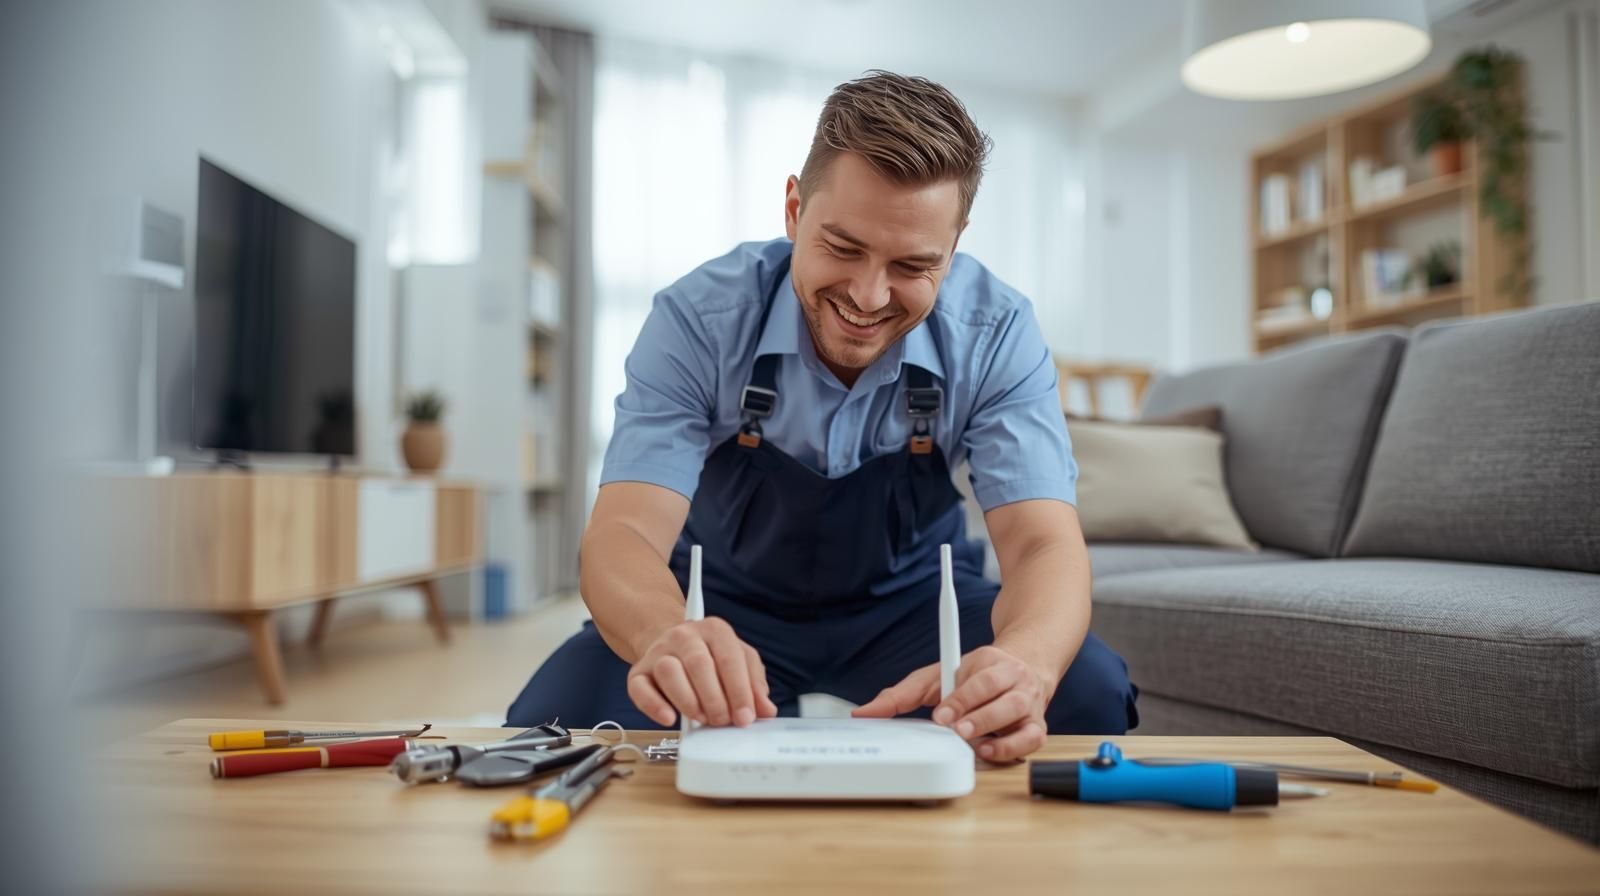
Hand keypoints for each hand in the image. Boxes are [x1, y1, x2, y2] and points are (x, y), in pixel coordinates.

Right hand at [627, 617, 778, 727]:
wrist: (670, 643)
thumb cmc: (710, 656)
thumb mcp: (739, 661)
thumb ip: (754, 683)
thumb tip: (766, 710)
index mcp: (715, 630)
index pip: (729, 658)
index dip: (740, 691)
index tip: (745, 717)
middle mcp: (685, 636)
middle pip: (699, 664)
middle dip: (715, 700)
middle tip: (723, 721)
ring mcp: (659, 652)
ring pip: (669, 672)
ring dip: (689, 702)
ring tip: (701, 718)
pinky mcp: (638, 671)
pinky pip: (640, 688)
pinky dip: (655, 707)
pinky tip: (671, 718)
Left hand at [850, 645, 1053, 761]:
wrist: (1028, 666)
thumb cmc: (977, 676)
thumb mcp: (938, 677)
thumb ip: (903, 694)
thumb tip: (865, 713)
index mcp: (987, 661)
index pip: (975, 677)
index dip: (959, 697)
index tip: (941, 714)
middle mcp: (1012, 678)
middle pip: (997, 692)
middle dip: (974, 713)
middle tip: (955, 729)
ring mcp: (1027, 701)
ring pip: (1016, 712)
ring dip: (992, 728)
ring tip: (970, 741)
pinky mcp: (1036, 725)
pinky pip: (1032, 739)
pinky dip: (1012, 748)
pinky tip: (989, 752)